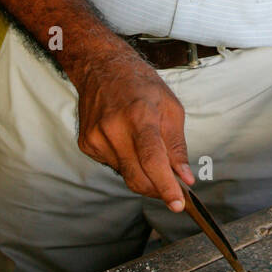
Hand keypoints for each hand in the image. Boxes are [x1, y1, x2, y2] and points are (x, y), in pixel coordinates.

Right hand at [71, 48, 194, 210]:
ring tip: (144, 144)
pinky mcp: (86, 144)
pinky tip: (126, 139)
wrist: (101, 67)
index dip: (166, 186)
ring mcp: (96, 137)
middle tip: (173, 190)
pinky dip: (126, 161)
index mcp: (139, 116)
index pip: (152, 160)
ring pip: (126, 174)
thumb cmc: (139, 84)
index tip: (178, 204)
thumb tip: (185, 177)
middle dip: (157, 189)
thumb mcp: (171, 108)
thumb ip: (177, 146)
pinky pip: (113, 165)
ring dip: (142, 171)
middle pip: (137, 177)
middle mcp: (114, 128)